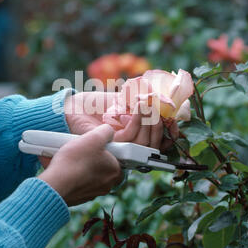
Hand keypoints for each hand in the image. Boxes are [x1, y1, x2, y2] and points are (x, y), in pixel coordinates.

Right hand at [38, 124, 122, 205]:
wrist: (55, 184)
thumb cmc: (76, 161)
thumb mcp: (94, 137)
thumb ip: (106, 132)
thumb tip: (108, 132)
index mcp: (116, 171)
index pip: (118, 158)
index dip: (108, 149)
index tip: (97, 145)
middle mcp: (107, 185)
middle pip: (103, 166)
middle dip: (94, 157)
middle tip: (83, 149)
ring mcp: (93, 193)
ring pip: (91, 175)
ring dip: (83, 166)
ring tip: (72, 158)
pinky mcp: (79, 197)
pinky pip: (79, 183)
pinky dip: (74, 176)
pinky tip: (66, 169)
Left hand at [39, 92, 178, 168]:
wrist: (73, 106)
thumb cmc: (95, 104)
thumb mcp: (123, 100)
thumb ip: (140, 103)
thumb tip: (162, 99)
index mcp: (133, 137)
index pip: (157, 142)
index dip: (168, 135)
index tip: (174, 123)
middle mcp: (127, 146)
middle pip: (153, 145)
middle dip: (161, 128)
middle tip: (161, 110)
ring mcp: (118, 147)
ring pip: (144, 143)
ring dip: (150, 123)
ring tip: (148, 105)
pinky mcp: (109, 145)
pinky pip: (129, 136)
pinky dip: (137, 120)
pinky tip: (137, 107)